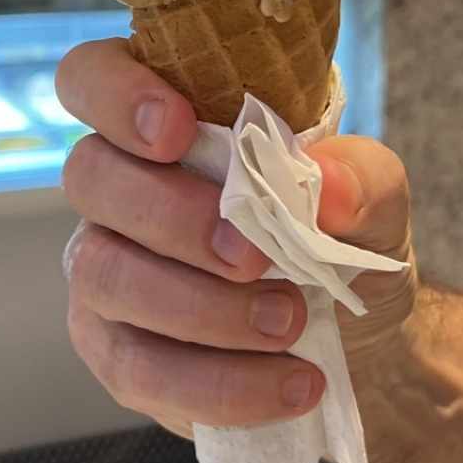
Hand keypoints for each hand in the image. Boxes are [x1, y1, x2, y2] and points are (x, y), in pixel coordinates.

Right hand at [56, 38, 416, 438]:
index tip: (178, 130)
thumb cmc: (341, 242)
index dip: (115, 94)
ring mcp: (105, 269)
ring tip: (290, 323)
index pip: (89, 77)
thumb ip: (358, 178)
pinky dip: (217, 384)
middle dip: (173, 217)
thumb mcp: (373, 201)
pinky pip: (137, 368)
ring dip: (202, 307)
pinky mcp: (117, 352)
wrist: (361, 344)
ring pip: (105, 274)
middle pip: (90, 177)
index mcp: (163, 123)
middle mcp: (115, 189)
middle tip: (255, 257)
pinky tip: (290, 384)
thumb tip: (325, 184)